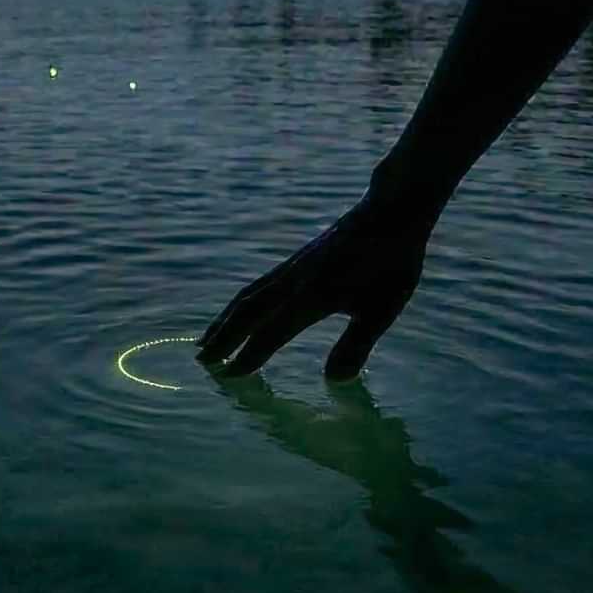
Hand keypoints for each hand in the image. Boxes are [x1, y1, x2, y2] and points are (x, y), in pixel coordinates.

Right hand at [197, 197, 428, 378]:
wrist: (389, 211)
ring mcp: (292, 268)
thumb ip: (356, 344)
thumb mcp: (382, 309)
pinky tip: (240, 310)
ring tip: (208, 339)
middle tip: (201, 360)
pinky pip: (258, 285)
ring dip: (225, 320)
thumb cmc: (391, 263)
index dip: (250, 355)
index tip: (229, 376)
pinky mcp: (296, 261)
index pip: (272, 331)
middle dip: (224, 337)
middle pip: (248, 312)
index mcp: (313, 296)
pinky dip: (241, 303)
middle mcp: (293, 281)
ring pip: (249, 296)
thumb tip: (332, 381)